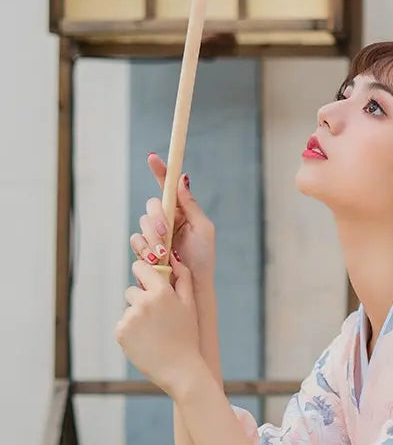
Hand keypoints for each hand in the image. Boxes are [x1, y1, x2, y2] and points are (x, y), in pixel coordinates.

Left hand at [115, 253, 202, 397]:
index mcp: (161, 291)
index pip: (140, 268)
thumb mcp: (190, 305)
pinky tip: (145, 341)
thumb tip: (175, 259)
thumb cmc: (187, 336)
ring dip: (136, 318)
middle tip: (157, 319)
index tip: (147, 281)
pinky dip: (131, 332)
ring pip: (128, 309)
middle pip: (132, 291)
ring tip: (153, 334)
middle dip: (141, 300)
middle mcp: (143, 301)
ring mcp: (129, 317)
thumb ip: (183, 278)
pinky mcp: (120, 332)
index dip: (143, 273)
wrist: (179, 369)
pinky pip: (122, 324)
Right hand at [130, 154, 215, 280]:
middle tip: (166, 232)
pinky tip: (155, 259)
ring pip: (142, 223)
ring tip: (165, 254)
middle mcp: (166, 222)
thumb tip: (182, 179)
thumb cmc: (202, 259)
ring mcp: (154, 236)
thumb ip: (191, 205)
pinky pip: (136, 241)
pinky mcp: (145, 251)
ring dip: (153, 237)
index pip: (167, 188)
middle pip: (151, 206)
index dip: (159, 171)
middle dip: (157, 218)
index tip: (153, 157)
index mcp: (182, 213)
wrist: (192, 287)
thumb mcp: (203, 229)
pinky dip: (144, 248)